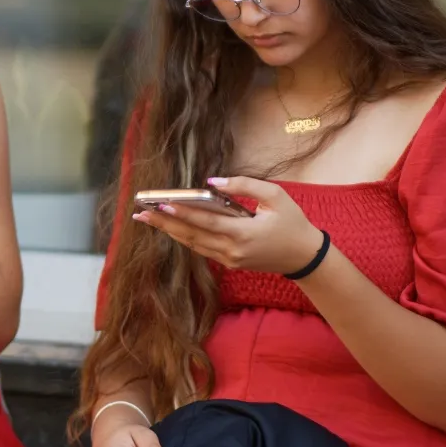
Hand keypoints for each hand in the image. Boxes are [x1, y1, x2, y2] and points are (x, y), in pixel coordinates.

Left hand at [133, 177, 321, 274]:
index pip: (206, 222)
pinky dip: (184, 238)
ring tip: (147, 219)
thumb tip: (214, 183)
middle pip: (192, 235)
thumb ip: (245, 186)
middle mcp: (232, 250)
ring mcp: (229, 259)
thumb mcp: (275, 197)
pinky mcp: (229, 263)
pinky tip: (169, 228)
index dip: (183, 214)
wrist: (303, 256)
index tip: (162, 205)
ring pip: (193, 245)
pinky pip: (201, 249)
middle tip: (141, 213)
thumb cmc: (292, 222)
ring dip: (169, 231)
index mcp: (244, 233)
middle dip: (165, 223)